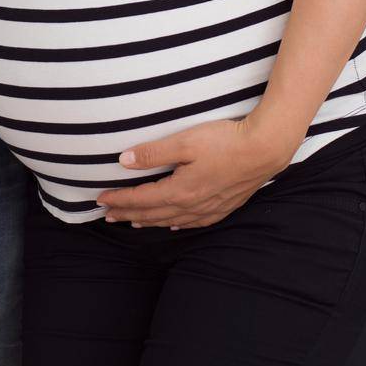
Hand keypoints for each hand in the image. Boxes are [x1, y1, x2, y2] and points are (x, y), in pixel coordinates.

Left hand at [95, 116, 295, 229]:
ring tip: (133, 221)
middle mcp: (192, 205)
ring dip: (150, 221)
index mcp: (180, 190)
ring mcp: (209, 208)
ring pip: (172, 220)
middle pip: (153, 213)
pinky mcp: (224, 205)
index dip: (119, 199)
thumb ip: (153, 153)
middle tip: (107, 216)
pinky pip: (194, 222)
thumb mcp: (185, 141)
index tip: (100, 200)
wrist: (265, 149)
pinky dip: (178, 224)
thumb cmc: (225, 141)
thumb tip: (124, 161)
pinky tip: (175, 224)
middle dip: (128, 213)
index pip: (141, 198)